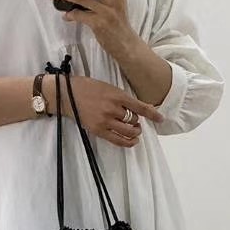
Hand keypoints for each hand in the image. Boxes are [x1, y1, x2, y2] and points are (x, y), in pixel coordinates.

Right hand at [45, 72, 162, 148]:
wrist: (68, 94)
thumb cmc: (88, 88)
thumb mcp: (108, 87)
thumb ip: (121, 98)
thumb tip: (136, 109)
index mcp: (117, 95)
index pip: (139, 107)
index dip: (152, 114)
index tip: (161, 119)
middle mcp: (113, 108)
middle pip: (134, 120)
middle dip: (137, 121)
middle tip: (134, 120)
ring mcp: (105, 120)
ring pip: (128, 131)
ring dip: (134, 131)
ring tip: (134, 130)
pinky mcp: (98, 130)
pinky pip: (117, 140)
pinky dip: (127, 142)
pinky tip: (132, 141)